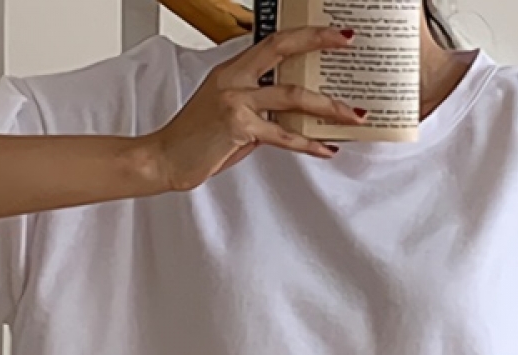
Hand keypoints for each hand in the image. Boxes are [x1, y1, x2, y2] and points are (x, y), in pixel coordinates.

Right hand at [143, 27, 364, 191]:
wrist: (164, 159)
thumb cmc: (195, 140)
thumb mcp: (228, 115)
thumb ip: (258, 112)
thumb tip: (289, 123)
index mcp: (231, 71)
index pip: (273, 42)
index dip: (304, 35)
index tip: (332, 33)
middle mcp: (234, 79)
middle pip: (284, 52)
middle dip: (319, 43)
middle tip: (347, 42)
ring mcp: (236, 102)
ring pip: (293, 96)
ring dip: (328, 105)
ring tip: (353, 114)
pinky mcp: (239, 128)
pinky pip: (283, 136)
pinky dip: (308, 144)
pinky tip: (326, 148)